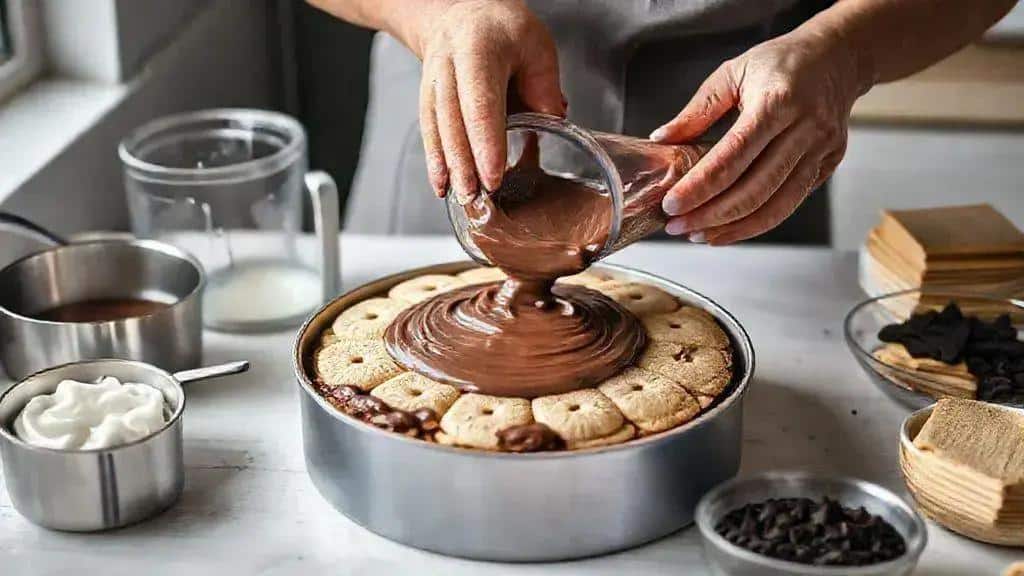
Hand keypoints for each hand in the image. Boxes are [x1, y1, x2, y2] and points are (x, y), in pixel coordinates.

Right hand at [401, 0, 564, 200]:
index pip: (481, 102)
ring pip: (437, 127)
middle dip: (463, 162)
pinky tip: (441, 184)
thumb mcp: (535, 45)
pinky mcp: (426, 96)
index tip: (493, 174)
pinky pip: (428, 130)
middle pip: (453, 119)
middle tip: (476, 195)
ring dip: (446, 166)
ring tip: (459, 196)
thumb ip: (544, 85)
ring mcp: (433, 80)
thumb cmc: (502, 30)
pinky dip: (435, 160)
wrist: (462, 13)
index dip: (486, 141)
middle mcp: (449, 64)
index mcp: (479, 48)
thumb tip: (553, 122)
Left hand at [651, 27, 860, 244]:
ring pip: (775, 205)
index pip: (732, 156)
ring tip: (699, 234)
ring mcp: (820, 150)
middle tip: (678, 226)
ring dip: (733, 228)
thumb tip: (662, 138)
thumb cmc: (782, 62)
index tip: (672, 205)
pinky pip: (790, 203)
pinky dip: (757, 223)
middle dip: (710, 215)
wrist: (838, 57)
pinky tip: (728, 227)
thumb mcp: (733, 72)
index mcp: (776, 102)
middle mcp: (804, 129)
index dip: (699, 187)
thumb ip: (698, 110)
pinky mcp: (828, 166)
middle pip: (754, 189)